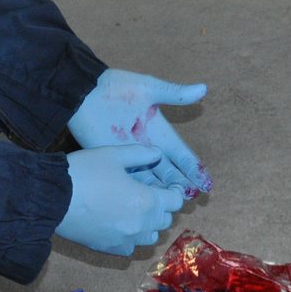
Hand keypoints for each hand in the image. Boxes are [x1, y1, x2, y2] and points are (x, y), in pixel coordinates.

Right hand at [56, 145, 182, 256]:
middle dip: (160, 206)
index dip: (173, 190)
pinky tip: (117, 224)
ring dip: (147, 224)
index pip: (175, 200)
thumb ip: (140, 154)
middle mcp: (141, 224)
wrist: (52, 198)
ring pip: (150, 236)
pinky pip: (129, 247)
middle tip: (145, 192)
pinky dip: (129, 237)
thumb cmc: (84, 172)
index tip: (165, 185)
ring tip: (132, 210)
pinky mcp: (108, 248)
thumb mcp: (113, 155)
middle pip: (165, 219)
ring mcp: (125, 239)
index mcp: (147, 201)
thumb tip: (157, 154)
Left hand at [68, 69, 211, 194]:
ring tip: (174, 204)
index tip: (206, 183)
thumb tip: (203, 89)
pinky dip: (141, 189)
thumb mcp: (149, 89)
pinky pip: (131, 178)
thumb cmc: (117, 87)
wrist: (84, 91)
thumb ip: (175, 94)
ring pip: (152, 177)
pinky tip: (149, 201)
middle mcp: (148, 146)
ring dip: (162, 190)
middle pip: (169, 170)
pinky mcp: (113, 158)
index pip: (181, 154)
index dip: (194, 168)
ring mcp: (130, 154)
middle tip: (192, 199)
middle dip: (181, 184)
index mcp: (159, 131)